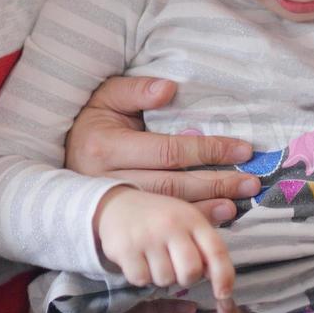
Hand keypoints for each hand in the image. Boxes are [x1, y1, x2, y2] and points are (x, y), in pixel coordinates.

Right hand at [66, 76, 258, 223]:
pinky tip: (211, 221)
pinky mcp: (118, 220)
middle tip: (250, 182)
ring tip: (236, 205)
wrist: (63, 153)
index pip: (169, 151)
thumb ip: (136, 90)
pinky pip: (157, 224)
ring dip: (205, 209)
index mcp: (106, 146)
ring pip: (165, 209)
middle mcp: (108, 179)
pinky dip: (186, 221)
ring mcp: (113, 204)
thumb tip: (169, 89)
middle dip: (215, 184)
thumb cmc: (92, 120)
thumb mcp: (107, 96)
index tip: (241, 149)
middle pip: (172, 185)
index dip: (208, 150)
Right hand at [95, 187, 235, 297]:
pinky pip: (141, 280)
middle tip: (176, 268)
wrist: (116, 204)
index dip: (224, 276)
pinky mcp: (126, 249)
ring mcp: (148, 237)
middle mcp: (171, 226)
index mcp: (191, 218)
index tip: (223, 293)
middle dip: (186, 278)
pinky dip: (141, 276)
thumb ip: (205, 243)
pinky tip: (139, 260)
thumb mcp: (185, 218)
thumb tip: (222, 273)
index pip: (216, 251)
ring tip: (154, 259)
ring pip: (166, 279)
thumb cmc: (158, 217)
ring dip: (161, 277)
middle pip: (191, 272)